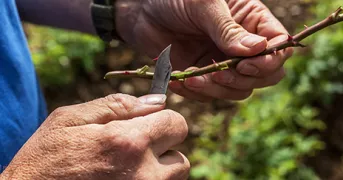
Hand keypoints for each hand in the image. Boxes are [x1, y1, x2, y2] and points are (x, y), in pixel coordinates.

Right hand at [1, 94, 188, 179]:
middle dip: (163, 147)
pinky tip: (125, 179)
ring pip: (174, 178)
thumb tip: (158, 100)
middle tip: (136, 147)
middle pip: (181, 156)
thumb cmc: (46, 158)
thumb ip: (117, 105)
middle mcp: (144, 174)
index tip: (148, 123)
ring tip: (128, 166)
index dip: (162, 120)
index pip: (176, 123)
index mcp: (128, 142)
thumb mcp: (71, 119)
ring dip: (160, 168)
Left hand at [115, 0, 292, 100]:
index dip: (269, 61)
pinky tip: (178, 81)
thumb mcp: (203, 6)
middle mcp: (242, 46)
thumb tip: (259, 49)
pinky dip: (196, 93)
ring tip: (192, 79)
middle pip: (265, 76)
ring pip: (238, 90)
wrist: (142, 11)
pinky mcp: (204, 77)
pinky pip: (210, 95)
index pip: (278, 47)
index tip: (246, 65)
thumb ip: (228, 29)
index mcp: (252, 21)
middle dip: (243, 80)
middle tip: (218, 74)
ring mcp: (223, 63)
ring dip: (217, 89)